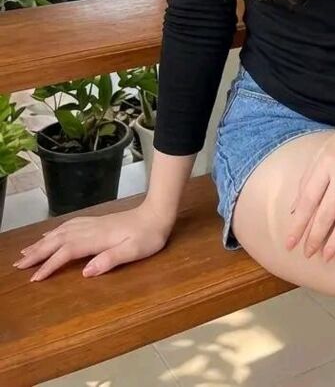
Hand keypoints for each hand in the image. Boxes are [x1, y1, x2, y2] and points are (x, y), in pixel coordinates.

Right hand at [12, 202, 171, 280]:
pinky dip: (54, 232)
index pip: (67, 252)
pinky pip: (68, 226)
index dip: (50, 265)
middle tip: (18, 265)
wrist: (157, 213)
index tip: (34, 279)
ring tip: (26, 252)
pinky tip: (49, 235)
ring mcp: (92, 224)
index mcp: (97, 239)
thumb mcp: (134, 251)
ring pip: (61, 232)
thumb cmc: (148, 236)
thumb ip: (110, 259)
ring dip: (42, 242)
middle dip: (37, 253)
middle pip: (58, 240)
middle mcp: (90, 229)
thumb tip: (85, 272)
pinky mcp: (96, 222)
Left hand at [285, 100, 334, 262]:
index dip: (298, 223)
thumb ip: (309, 177)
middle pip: (327, 210)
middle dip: (315, 236)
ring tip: (328, 256)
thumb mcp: (325, 151)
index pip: (308, 199)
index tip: (289, 244)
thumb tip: (294, 209)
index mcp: (326, 162)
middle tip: (308, 255)